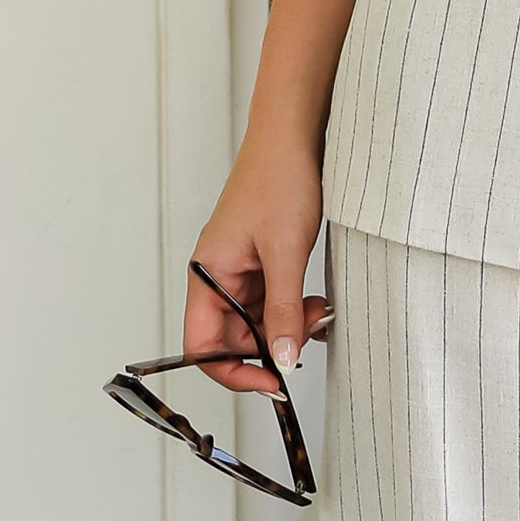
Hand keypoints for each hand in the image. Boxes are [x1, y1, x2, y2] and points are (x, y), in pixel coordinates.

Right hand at [186, 139, 329, 387]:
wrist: (293, 139)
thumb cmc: (277, 180)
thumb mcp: (286, 253)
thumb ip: (284, 311)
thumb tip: (283, 359)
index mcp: (207, 275)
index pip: (202, 346)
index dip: (231, 371)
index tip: (270, 381)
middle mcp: (217, 277)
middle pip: (232, 338)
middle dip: (271, 345)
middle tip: (308, 336)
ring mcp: (238, 271)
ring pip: (256, 322)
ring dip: (288, 326)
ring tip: (317, 313)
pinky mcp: (260, 263)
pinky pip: (271, 302)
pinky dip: (293, 308)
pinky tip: (314, 302)